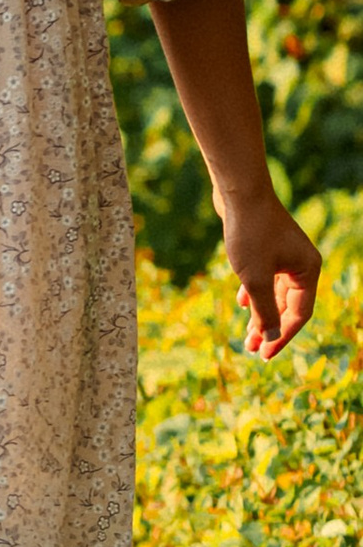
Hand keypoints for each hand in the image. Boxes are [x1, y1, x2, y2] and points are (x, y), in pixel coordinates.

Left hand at [220, 189, 320, 359]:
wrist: (239, 193)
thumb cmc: (250, 234)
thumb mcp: (255, 279)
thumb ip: (265, 310)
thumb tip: (271, 337)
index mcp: (307, 271)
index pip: (299, 314)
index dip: (281, 336)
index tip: (263, 354)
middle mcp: (300, 263)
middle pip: (287, 306)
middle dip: (268, 328)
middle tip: (250, 349)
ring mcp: (284, 255)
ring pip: (273, 293)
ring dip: (259, 314)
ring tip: (245, 336)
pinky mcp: (267, 247)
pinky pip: (264, 278)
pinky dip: (254, 293)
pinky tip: (242, 303)